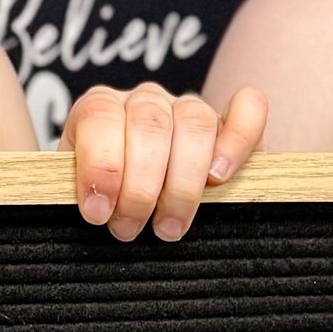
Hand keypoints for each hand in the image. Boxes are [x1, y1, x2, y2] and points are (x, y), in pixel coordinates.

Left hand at [62, 80, 267, 240]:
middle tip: (130, 230)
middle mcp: (145, 101)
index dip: (101, 164)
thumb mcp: (84, 200)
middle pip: (149, 124)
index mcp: (100, 109)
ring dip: (183, 182)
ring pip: (194, 122)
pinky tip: (220, 177)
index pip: (99, 116)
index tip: (98, 213)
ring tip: (169, 227)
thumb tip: (91, 212)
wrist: (136, 204)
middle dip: (140, 186)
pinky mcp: (230, 125)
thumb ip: (84, 197)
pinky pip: (248, 109)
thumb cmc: (108, 206)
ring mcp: (189, 108)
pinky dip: (238, 139)